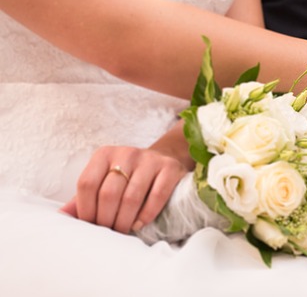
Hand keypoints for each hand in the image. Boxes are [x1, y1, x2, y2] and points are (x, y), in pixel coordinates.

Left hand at [60, 146, 188, 233]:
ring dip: (124, 220)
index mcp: (104, 154)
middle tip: (108, 231)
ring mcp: (149, 159)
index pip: (87, 183)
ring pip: (132, 196)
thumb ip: (84, 198)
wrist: (163, 161)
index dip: (85, 209)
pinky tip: (140, 223)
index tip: (90, 225)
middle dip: (106, 218)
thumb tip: (60, 216)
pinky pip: (156, 196)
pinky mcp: (169, 168)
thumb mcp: (104, 181)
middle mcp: (126, 153)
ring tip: (122, 230)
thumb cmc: (128, 177)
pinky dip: (146, 214)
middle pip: (109, 192)